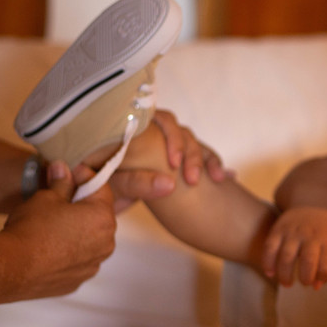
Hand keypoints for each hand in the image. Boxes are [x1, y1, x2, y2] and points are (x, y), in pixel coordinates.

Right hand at [0, 161, 116, 299]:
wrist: (12, 268)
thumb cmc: (32, 228)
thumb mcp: (46, 197)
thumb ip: (61, 183)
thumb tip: (63, 168)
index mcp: (103, 217)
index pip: (101, 187)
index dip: (84, 176)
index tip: (69, 172)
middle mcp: (106, 243)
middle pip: (98, 215)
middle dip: (83, 204)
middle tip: (60, 197)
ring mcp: (93, 264)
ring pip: (90, 239)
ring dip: (77, 229)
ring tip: (53, 225)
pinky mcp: (78, 280)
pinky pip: (78, 259)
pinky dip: (69, 251)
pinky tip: (49, 247)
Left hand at [103, 110, 232, 211]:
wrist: (99, 208)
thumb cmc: (100, 192)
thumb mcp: (113, 188)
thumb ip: (136, 183)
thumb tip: (169, 184)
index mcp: (131, 132)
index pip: (158, 119)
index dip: (171, 136)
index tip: (175, 163)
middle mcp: (150, 135)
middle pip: (178, 129)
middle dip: (190, 152)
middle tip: (191, 179)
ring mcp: (164, 148)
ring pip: (192, 142)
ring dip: (205, 160)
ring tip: (216, 179)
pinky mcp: (176, 163)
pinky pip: (201, 158)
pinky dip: (214, 166)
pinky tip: (228, 178)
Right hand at [262, 206, 326, 287]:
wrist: (313, 201)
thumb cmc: (325, 232)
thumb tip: (315, 287)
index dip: (322, 278)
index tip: (316, 283)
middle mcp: (311, 235)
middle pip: (308, 261)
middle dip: (305, 278)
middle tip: (303, 283)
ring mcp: (294, 231)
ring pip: (286, 256)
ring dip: (285, 274)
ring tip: (286, 283)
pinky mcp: (278, 229)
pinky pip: (270, 248)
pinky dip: (268, 263)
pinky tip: (270, 272)